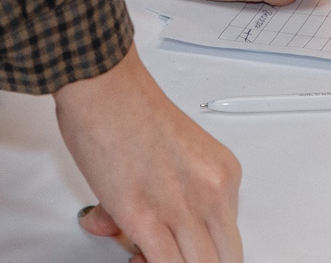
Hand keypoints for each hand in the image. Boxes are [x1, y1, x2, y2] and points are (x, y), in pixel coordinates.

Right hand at [56, 50, 241, 261]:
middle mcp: (212, 192)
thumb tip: (126, 225)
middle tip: (166, 254)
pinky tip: (135, 257)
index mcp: (223, 174)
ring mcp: (183, 209)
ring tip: (142, 256)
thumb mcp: (169, 154)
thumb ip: (160, 195)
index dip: (204, 250)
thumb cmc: (127, 104)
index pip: (229, 236)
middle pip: (224, 259)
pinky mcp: (147, 220)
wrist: (101, 84)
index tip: (184, 246)